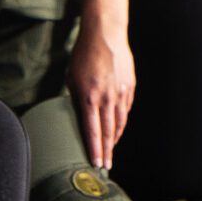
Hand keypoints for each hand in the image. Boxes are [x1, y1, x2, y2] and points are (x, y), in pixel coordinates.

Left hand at [67, 15, 135, 167]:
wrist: (105, 34)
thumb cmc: (84, 53)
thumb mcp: (72, 76)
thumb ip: (75, 97)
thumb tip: (78, 113)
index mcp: (89, 97)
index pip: (93, 131)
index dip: (94, 150)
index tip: (96, 164)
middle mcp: (106, 98)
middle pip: (109, 132)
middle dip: (107, 151)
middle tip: (106, 166)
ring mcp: (120, 93)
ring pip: (120, 123)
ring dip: (115, 139)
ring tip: (111, 150)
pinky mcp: (129, 87)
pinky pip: (126, 109)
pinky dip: (122, 121)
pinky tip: (118, 127)